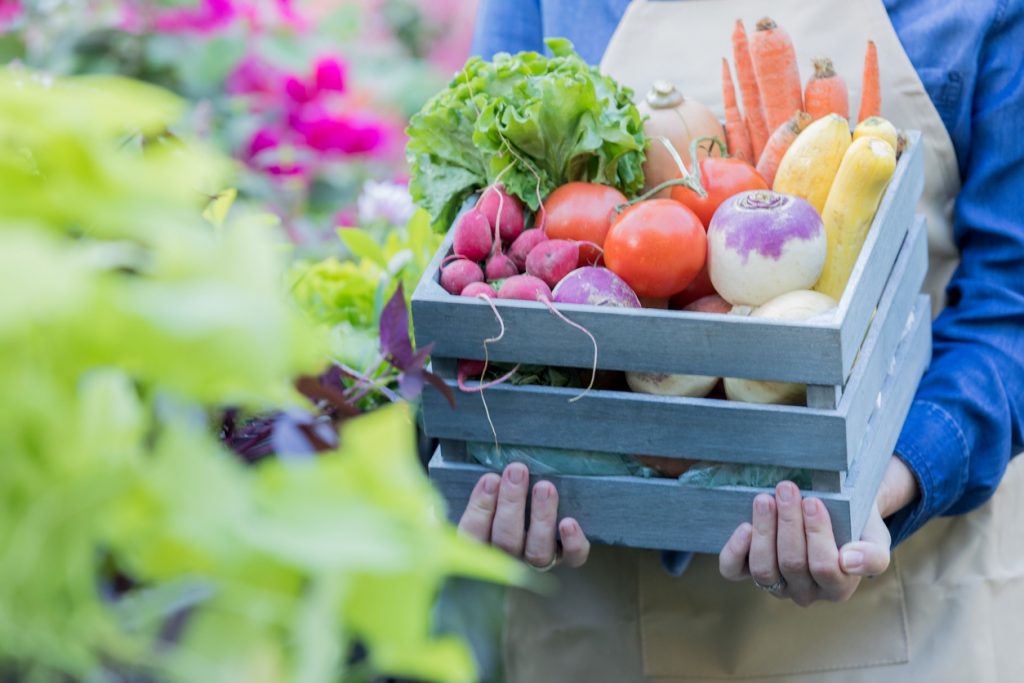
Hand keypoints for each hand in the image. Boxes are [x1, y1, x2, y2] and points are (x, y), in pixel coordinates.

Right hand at [458, 462, 590, 568]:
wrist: (547, 518)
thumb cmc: (509, 504)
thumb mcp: (492, 497)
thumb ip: (489, 489)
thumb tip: (490, 471)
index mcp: (484, 546)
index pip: (474, 535)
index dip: (480, 508)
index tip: (490, 479)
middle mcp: (510, 558)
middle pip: (506, 541)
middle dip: (511, 504)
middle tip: (516, 472)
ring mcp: (538, 562)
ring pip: (537, 551)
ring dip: (540, 517)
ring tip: (544, 487)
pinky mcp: (566, 559)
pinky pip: (571, 558)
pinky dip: (572, 543)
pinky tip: (569, 523)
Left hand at [719, 456, 917, 605]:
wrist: (835, 512)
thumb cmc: (855, 524)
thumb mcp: (875, 536)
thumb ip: (873, 554)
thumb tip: (849, 560)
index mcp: (839, 586)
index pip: (825, 567)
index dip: (817, 534)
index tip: (812, 501)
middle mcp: (806, 591)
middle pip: (793, 564)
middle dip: (788, 523)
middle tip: (786, 488)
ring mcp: (776, 584)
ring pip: (764, 568)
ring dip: (763, 531)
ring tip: (765, 499)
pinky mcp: (749, 572)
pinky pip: (734, 570)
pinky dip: (734, 550)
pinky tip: (744, 526)